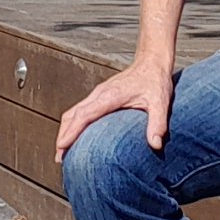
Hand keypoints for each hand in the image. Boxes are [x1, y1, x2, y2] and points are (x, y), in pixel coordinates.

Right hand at [56, 56, 173, 159]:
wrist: (152, 62)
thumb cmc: (155, 81)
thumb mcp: (160, 102)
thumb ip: (158, 123)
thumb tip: (156, 144)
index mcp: (109, 96)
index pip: (84, 115)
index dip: (71, 132)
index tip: (61, 147)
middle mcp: (99, 94)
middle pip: (72, 115)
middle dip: (63, 135)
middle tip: (59, 158)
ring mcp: (97, 94)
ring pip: (73, 112)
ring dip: (66, 130)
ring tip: (63, 151)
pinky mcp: (99, 95)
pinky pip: (80, 110)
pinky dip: (73, 124)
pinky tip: (76, 136)